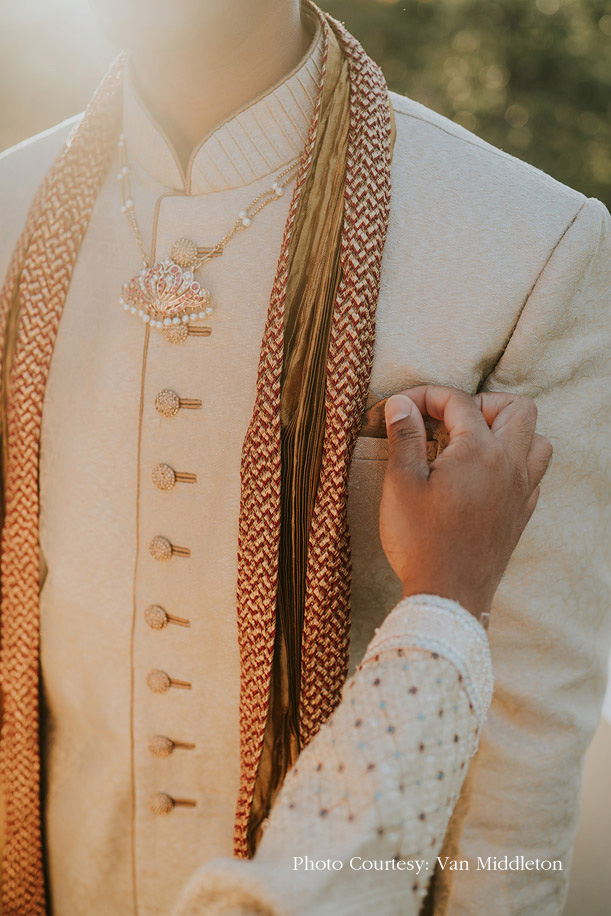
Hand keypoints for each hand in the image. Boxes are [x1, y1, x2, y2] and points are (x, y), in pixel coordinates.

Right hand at [379, 385, 552, 620]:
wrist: (448, 595)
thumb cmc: (421, 540)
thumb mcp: (401, 483)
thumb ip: (405, 436)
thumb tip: (402, 403)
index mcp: (480, 451)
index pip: (459, 402)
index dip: (427, 396)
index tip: (402, 407)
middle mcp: (510, 465)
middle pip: (517, 408)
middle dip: (482, 402)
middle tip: (449, 420)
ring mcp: (522, 490)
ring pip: (537, 439)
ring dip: (508, 431)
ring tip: (472, 444)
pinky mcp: (522, 513)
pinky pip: (534, 473)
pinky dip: (514, 462)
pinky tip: (483, 475)